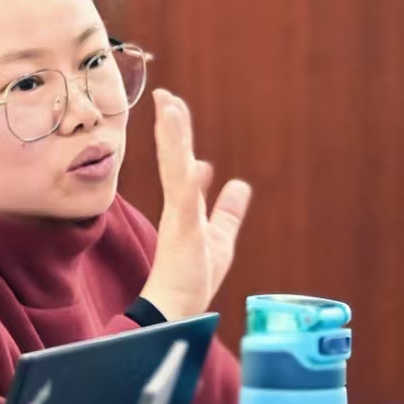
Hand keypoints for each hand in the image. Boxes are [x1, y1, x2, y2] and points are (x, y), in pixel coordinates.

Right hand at [140, 89, 251, 320]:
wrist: (176, 309)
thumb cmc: (192, 278)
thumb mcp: (220, 237)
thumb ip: (228, 210)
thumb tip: (238, 183)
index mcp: (185, 205)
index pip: (181, 161)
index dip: (178, 134)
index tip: (172, 106)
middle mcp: (178, 205)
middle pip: (174, 157)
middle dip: (171, 125)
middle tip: (164, 94)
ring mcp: (178, 215)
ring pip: (175, 167)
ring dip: (173, 138)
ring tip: (168, 108)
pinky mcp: (182, 228)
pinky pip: (184, 195)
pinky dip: (185, 172)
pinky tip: (189, 155)